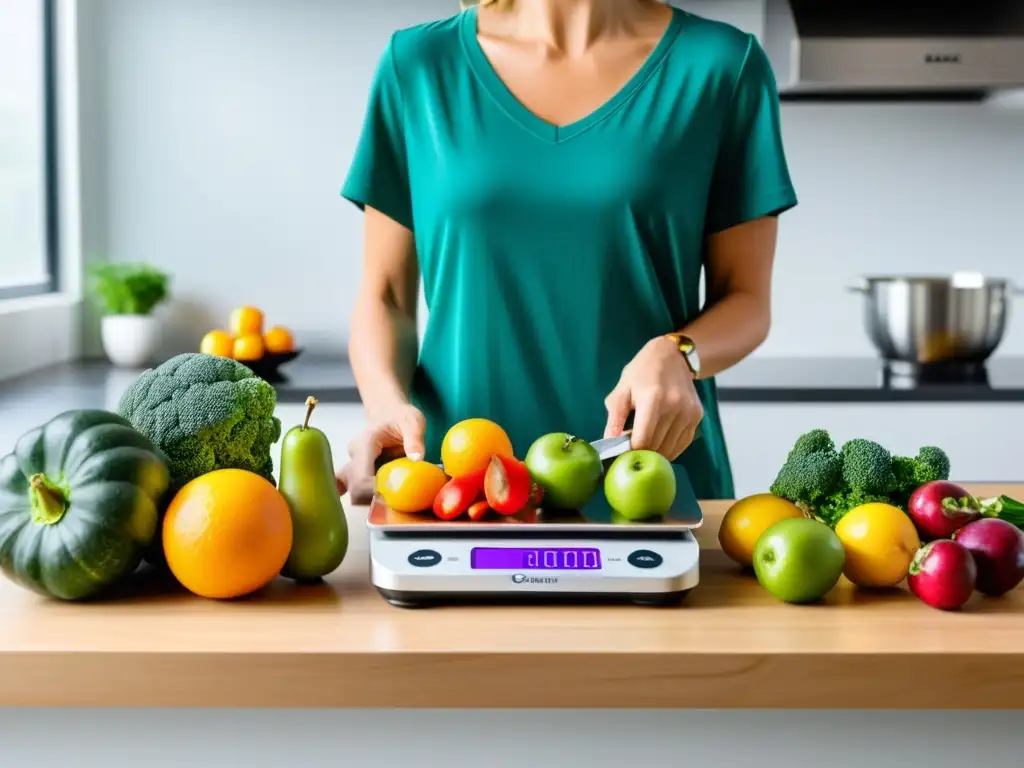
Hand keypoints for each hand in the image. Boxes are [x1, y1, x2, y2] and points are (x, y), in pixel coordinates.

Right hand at [336, 403, 425, 504]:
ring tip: (391, 495)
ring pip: (351, 492)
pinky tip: (376, 498)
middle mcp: (353, 456)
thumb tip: (417, 458)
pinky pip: (348, 489)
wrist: (387, 412)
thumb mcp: (413, 422)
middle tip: (398, 497)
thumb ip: (414, 439)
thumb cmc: (400, 416)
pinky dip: (361, 497)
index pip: (362, 478)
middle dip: (375, 499)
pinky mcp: (354, 472)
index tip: (396, 494)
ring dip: (370, 499)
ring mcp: (351, 465)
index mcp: (365, 444)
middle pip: (354, 489)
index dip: (376, 492)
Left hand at [604, 336, 702, 461]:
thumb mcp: (621, 391)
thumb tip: (609, 444)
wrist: (672, 356)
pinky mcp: (697, 416)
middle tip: (630, 450)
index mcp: (653, 400)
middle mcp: (675, 407)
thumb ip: (614, 419)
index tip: (622, 452)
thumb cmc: (641, 373)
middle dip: (641, 453)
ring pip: (670, 449)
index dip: (630, 451)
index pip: (643, 440)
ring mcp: (689, 413)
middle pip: (656, 447)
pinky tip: (659, 442)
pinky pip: (682, 443)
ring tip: (644, 444)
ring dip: (655, 452)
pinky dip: (669, 448)